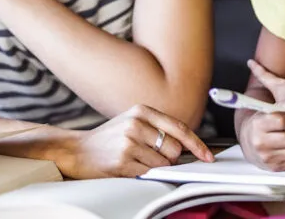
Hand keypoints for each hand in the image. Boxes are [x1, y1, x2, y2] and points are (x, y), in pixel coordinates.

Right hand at [59, 104, 213, 178]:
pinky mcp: (123, 161)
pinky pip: (149, 173)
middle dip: (171, 158)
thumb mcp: (133, 122)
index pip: (179, 127)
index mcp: (142, 111)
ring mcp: (129, 142)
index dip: (197, 144)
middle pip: (174, 148)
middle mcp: (136, 124)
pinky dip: (145, 173)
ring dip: (157, 167)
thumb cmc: (108, 138)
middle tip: (156, 157)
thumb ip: (157, 128)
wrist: (76, 150)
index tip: (207, 155)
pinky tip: (130, 166)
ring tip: (138, 160)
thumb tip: (187, 144)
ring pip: (163, 163)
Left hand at [248, 45, 284, 110]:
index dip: (258, 68)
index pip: (266, 76)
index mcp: (280, 89)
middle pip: (270, 91)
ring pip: (276, 107)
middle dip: (266, 86)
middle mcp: (279, 102)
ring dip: (275, 105)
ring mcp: (283, 115)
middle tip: (259, 80)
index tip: (249, 62)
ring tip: (275, 105)